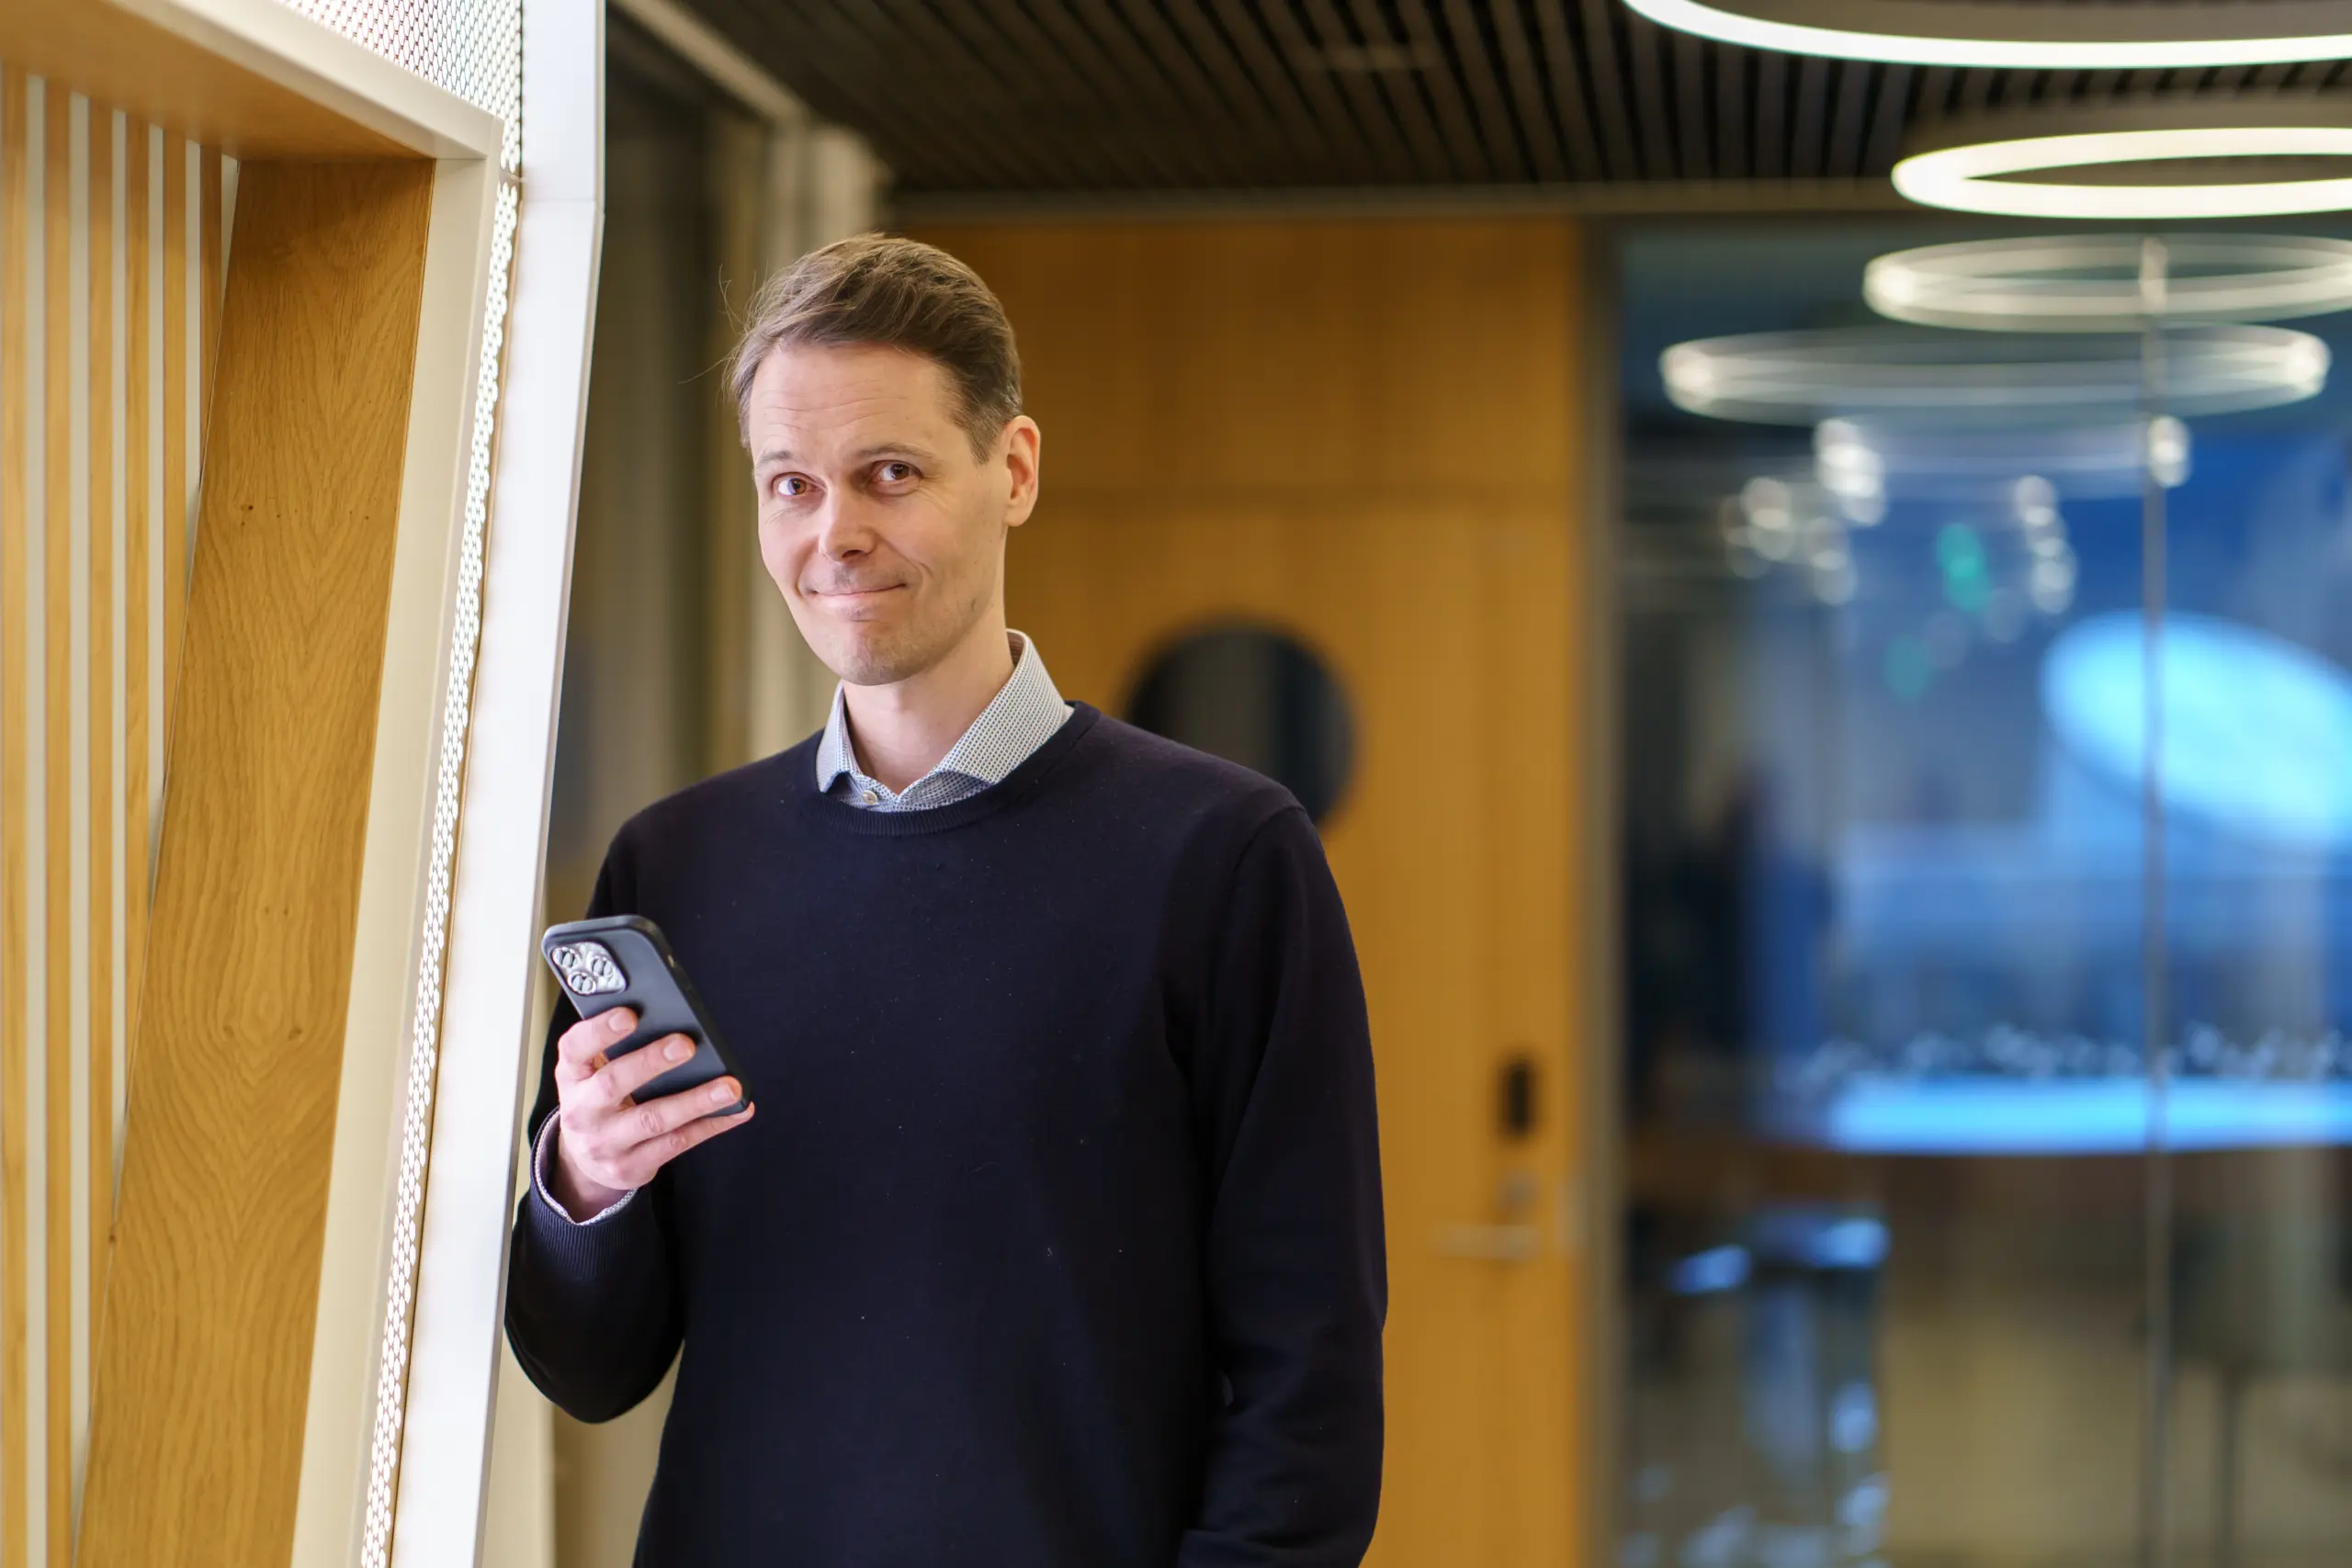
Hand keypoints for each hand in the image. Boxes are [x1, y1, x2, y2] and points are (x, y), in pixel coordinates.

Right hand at [549, 1006, 754, 1219]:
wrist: (585, 1160)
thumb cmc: (599, 1099)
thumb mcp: (592, 1073)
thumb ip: (616, 1048)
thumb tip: (671, 1018)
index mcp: (572, 1076)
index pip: (575, 1048)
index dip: (599, 1030)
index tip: (629, 1014)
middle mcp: (582, 1110)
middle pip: (613, 1084)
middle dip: (650, 1063)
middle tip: (686, 1044)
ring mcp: (605, 1143)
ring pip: (653, 1119)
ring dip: (695, 1101)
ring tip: (730, 1086)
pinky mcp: (632, 1166)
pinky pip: (677, 1143)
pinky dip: (711, 1125)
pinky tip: (736, 1110)